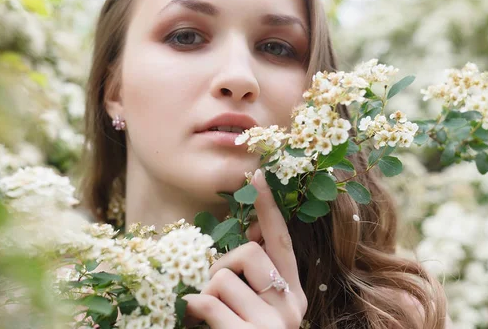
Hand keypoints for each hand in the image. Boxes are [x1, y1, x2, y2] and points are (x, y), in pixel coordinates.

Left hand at [183, 169, 307, 327]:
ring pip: (223, 278)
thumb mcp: (255, 305)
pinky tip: (195, 320)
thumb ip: (253, 274)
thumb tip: (248, 233)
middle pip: (247, 254)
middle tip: (212, 292)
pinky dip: (194, 309)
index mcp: (293, 292)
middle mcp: (292, 305)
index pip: (282, 241)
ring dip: (205, 294)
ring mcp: (275, 325)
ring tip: (207, 315)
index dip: (268, 208)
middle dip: (221, 266)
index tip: (257, 173)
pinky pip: (209, 303)